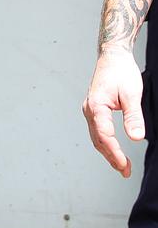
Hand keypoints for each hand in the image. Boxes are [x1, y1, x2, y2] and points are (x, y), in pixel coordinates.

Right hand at [82, 48, 144, 176]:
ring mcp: (90, 109)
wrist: (113, 56)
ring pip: (96, 137)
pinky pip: (98, 130)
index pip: (104, 135)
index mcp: (96, 105)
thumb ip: (133, 116)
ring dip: (108, 152)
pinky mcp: (95, 109)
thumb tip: (136, 138)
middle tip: (125, 171)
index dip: (115, 152)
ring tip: (122, 166)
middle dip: (111, 157)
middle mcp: (89, 109)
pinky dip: (106, 143)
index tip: (124, 165)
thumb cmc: (121, 71)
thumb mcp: (132, 93)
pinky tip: (115, 150)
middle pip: (98, 139)